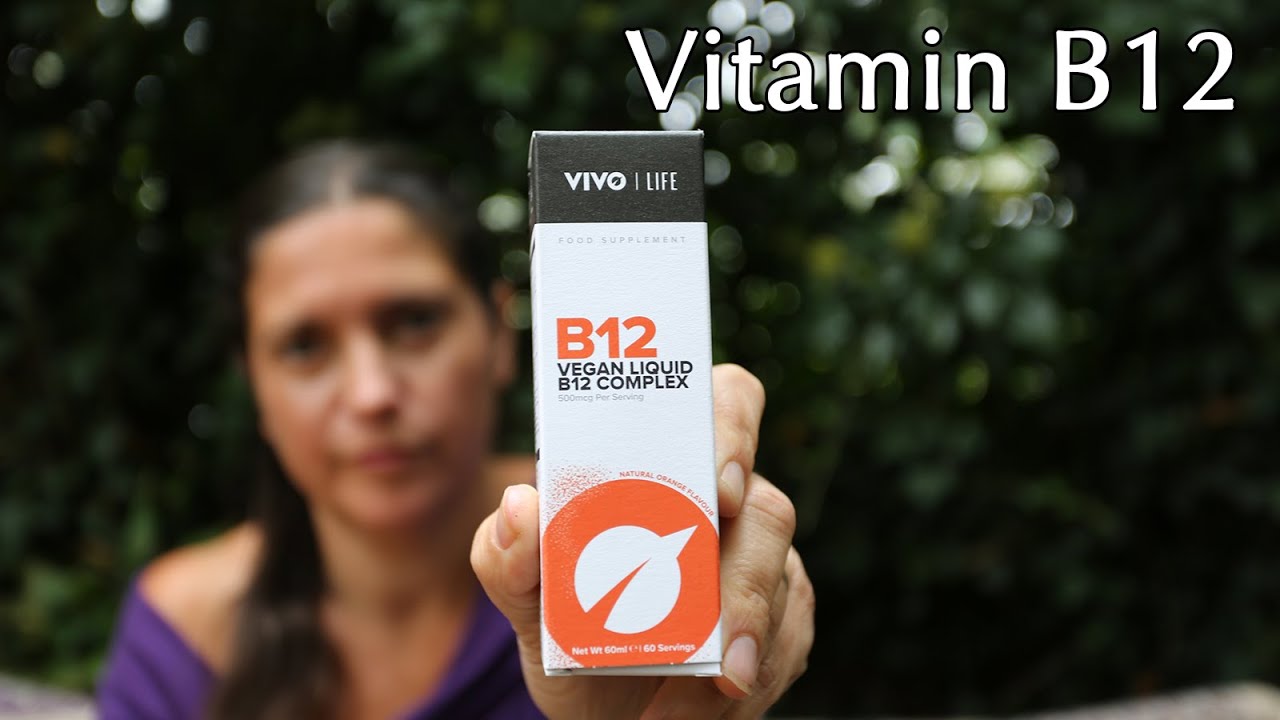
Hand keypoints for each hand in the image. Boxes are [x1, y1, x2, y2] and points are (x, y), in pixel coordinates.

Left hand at [471, 364, 814, 718]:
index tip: (719, 490)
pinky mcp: (784, 615)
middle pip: (769, 509)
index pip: (726, 402)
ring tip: (678, 710)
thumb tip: (522, 504)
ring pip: (782, 586)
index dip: (735, 428)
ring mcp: (764, 558)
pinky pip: (789, 643)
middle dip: (743, 588)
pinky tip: (705, 713)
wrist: (599, 706)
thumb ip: (507, 555)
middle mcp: (725, 503)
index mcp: (667, 467)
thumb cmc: (565, 630)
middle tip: (718, 656)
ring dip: (738, 655)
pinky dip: (749, 691)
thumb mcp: (523, 599)